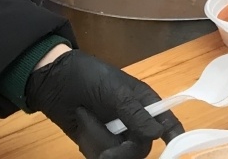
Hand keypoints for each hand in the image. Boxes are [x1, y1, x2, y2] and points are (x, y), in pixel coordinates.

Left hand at [24, 48, 182, 158]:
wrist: (54, 81)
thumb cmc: (88, 76)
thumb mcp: (114, 91)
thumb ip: (135, 113)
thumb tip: (157, 134)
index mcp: (144, 103)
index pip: (166, 122)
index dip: (173, 135)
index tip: (174, 146)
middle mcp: (134, 121)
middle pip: (141, 149)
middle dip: (122, 151)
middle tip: (106, 153)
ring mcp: (115, 135)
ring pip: (121, 155)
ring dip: (101, 143)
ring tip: (86, 120)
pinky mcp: (97, 145)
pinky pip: (100, 156)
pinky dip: (91, 146)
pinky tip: (83, 129)